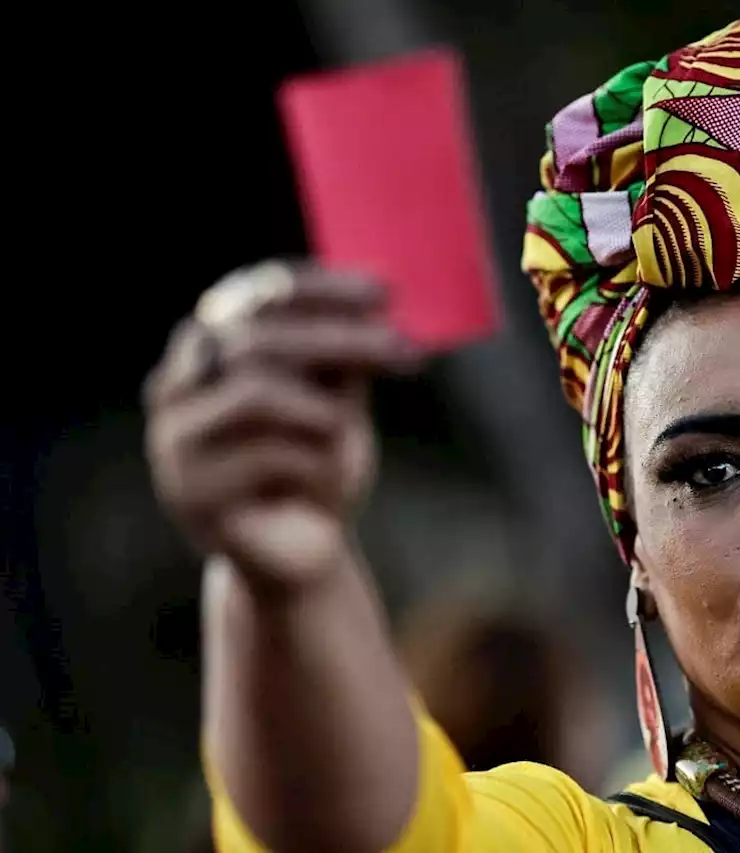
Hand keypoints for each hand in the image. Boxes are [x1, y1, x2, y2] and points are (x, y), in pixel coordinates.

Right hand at [144, 262, 422, 591]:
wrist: (303, 556)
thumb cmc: (319, 468)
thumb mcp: (337, 400)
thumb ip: (341, 355)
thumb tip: (377, 302)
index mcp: (210, 350)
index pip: (257, 294)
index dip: (322, 289)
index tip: (387, 293)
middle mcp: (177, 385)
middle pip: (256, 337)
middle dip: (340, 340)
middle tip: (406, 349)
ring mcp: (172, 439)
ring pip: (257, 391)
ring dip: (324, 413)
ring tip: (347, 439)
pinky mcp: (187, 491)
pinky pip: (265, 455)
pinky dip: (315, 465)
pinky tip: (321, 489)